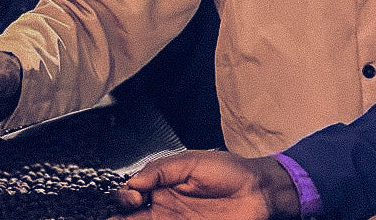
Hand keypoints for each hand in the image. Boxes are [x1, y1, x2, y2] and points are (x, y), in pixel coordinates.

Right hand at [109, 151, 299, 219]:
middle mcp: (165, 205)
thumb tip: (134, 180)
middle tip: (119, 215)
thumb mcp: (190, 161)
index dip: (125, 194)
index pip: (133, 190)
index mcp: (162, 183)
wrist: (257, 192)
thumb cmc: (228, 171)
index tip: (132, 196)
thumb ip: (160, 170)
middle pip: (132, 213)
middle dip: (119, 215)